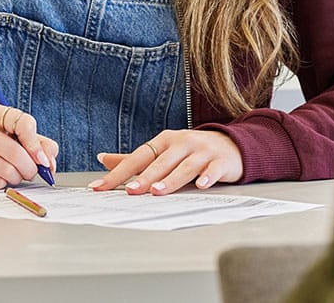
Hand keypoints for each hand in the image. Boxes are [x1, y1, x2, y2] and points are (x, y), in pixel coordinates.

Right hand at [0, 103, 59, 188]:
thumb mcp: (16, 129)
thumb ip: (39, 142)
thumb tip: (49, 163)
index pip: (21, 123)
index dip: (36, 144)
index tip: (43, 160)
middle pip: (14, 153)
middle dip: (30, 168)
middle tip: (33, 171)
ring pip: (5, 170)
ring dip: (19, 177)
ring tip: (18, 173)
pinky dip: (5, 183)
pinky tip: (3, 176)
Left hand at [89, 129, 243, 195]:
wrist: (232, 144)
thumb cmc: (191, 151)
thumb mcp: (162, 151)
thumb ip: (134, 158)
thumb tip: (102, 158)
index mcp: (164, 141)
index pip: (138, 157)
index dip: (119, 172)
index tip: (101, 186)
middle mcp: (181, 143)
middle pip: (160, 162)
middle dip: (145, 177)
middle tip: (131, 191)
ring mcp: (202, 151)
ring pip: (184, 166)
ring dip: (171, 179)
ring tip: (158, 191)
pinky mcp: (220, 161)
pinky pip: (213, 169)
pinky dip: (207, 177)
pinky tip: (201, 186)